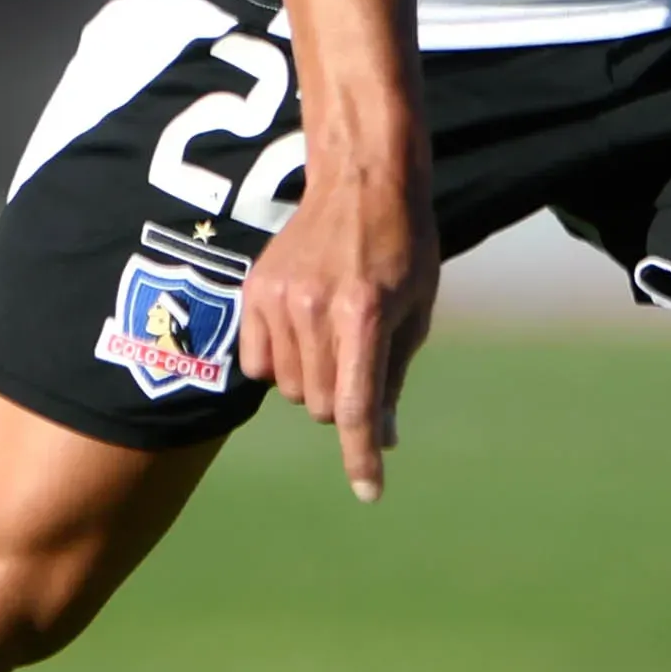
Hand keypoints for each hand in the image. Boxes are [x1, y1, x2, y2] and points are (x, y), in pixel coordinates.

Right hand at [235, 156, 437, 501]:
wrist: (361, 180)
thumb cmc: (403, 246)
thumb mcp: (417, 310)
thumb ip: (393, 377)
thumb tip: (383, 438)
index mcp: (365, 315)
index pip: (355, 408)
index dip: (362, 458)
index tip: (370, 492)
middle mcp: (317, 310)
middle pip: (319, 406)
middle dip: (341, 404)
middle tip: (358, 365)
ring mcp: (279, 300)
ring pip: (288, 390)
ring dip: (312, 383)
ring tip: (332, 338)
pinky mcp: (253, 292)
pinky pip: (257, 364)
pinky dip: (279, 364)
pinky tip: (300, 331)